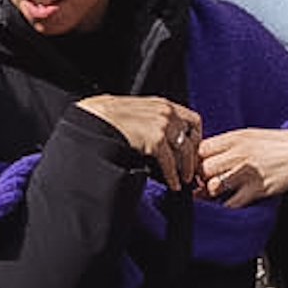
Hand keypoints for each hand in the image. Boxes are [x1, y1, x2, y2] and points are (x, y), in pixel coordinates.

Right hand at [77, 93, 204, 191]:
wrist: (92, 117)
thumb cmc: (107, 116)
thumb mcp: (136, 111)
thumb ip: (151, 119)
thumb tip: (159, 136)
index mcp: (162, 104)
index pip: (192, 119)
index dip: (195, 138)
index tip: (192, 152)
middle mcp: (166, 111)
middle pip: (192, 137)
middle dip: (193, 156)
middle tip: (191, 170)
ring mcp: (161, 124)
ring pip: (185, 150)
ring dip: (186, 168)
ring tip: (183, 180)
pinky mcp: (154, 139)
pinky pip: (170, 162)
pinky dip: (172, 175)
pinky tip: (172, 183)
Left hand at [198, 124, 287, 207]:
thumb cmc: (276, 145)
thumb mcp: (249, 136)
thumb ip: (227, 144)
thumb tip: (204, 155)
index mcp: (235, 138)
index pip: (200, 149)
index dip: (195, 160)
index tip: (197, 166)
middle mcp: (238, 154)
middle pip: (202, 168)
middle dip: (200, 178)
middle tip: (203, 182)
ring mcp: (246, 173)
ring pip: (213, 186)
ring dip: (210, 193)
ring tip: (214, 193)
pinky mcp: (256, 189)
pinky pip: (231, 203)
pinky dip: (226, 206)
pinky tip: (228, 202)